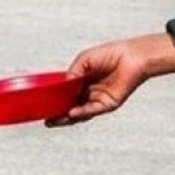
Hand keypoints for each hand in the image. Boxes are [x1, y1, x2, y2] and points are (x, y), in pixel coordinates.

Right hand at [47, 33, 174, 125]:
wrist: (131, 56)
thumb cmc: (111, 54)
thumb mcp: (85, 59)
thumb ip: (73, 72)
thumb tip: (63, 84)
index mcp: (82, 82)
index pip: (65, 95)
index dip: (55, 101)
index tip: (43, 105)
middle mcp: (89, 92)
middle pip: (70, 107)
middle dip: (58, 114)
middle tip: (45, 119)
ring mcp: (98, 99)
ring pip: (79, 113)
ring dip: (66, 118)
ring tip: (53, 120)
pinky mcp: (108, 104)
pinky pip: (92, 110)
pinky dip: (81, 112)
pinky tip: (71, 113)